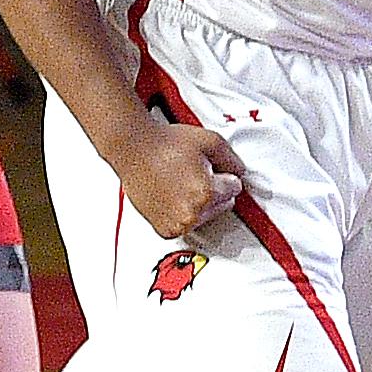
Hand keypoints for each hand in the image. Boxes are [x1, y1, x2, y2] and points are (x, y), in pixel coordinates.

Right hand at [113, 110, 244, 236]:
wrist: (132, 147)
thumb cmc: (164, 144)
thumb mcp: (210, 142)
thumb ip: (233, 160)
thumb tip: (239, 172)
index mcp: (207, 193)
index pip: (235, 189)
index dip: (225, 175)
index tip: (214, 170)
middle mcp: (192, 213)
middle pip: (223, 205)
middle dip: (214, 190)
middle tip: (193, 173)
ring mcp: (177, 223)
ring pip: (205, 216)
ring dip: (199, 203)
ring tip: (180, 182)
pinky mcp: (164, 229)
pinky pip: (186, 225)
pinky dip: (182, 213)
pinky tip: (172, 194)